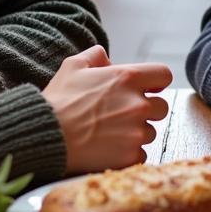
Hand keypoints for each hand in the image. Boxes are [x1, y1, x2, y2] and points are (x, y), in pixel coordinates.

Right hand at [42, 45, 171, 172]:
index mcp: (127, 78)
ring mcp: (136, 132)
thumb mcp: (73, 66)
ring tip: (110, 133)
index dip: (155, 81)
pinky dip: (128, 153)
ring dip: (136, 132)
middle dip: (146, 110)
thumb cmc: (58, 100)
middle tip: (122, 114)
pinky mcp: (130, 155)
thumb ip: (95, 56)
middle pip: (161, 107)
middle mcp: (138, 104)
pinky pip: (141, 154)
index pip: (164, 75)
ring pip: (150, 132)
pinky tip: (108, 148)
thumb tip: (106, 58)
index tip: (147, 88)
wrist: (47, 136)